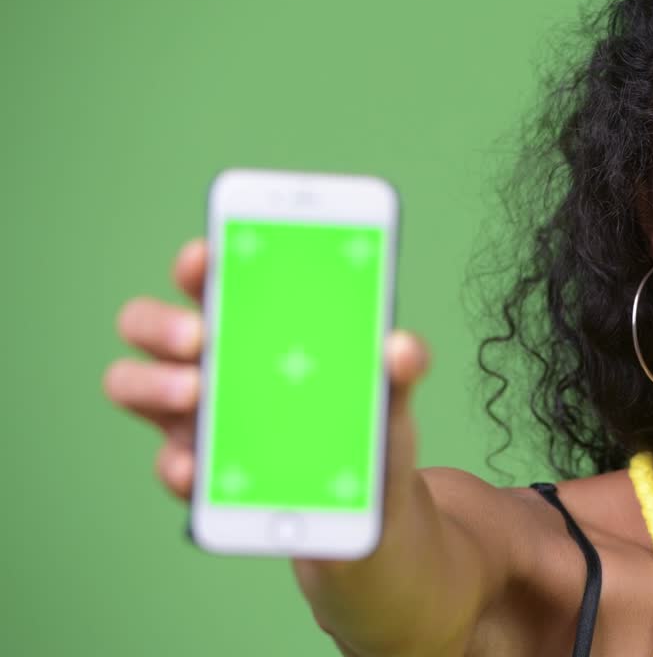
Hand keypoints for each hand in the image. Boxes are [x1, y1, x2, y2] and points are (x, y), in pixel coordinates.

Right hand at [104, 236, 440, 655]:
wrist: (371, 514)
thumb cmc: (371, 431)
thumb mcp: (392, 397)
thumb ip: (400, 369)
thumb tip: (403, 348)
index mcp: (253, 324)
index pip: (209, 277)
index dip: (199, 261)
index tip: (208, 255)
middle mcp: (209, 362)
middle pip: (148, 323)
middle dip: (162, 322)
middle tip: (200, 337)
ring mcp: (194, 417)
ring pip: (133, 383)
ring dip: (153, 384)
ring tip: (196, 394)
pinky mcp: (198, 475)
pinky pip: (168, 463)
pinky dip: (178, 464)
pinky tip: (198, 471)